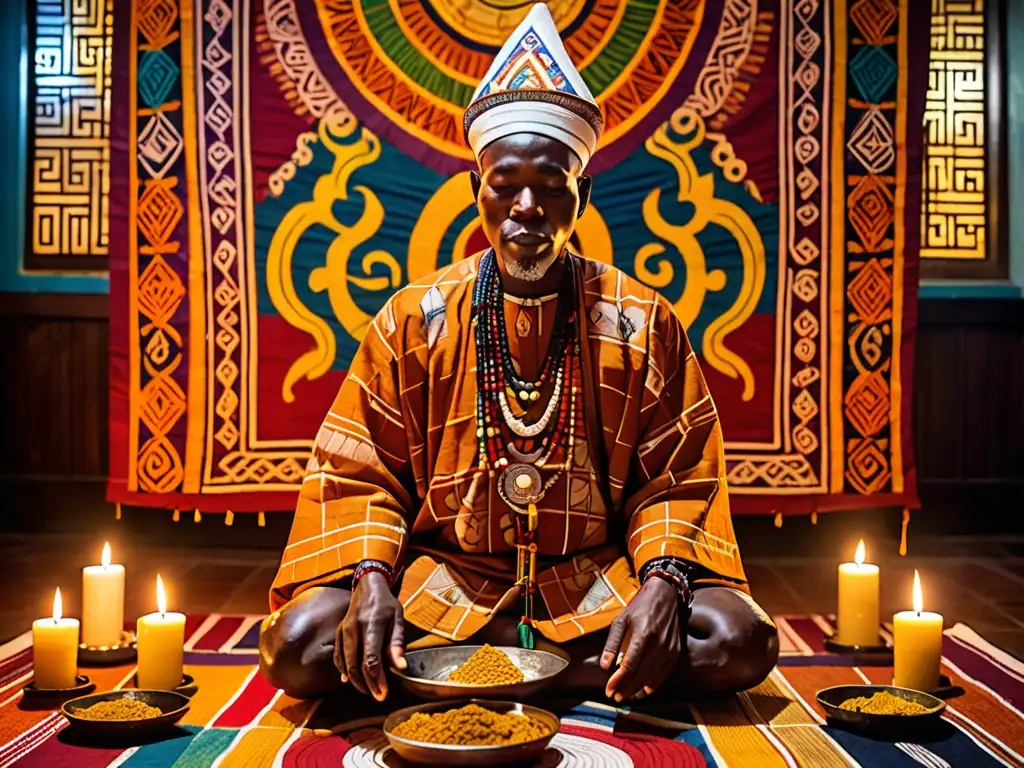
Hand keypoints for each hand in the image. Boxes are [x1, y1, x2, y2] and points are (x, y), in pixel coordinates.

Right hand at [335, 572, 406, 700]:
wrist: (368, 586)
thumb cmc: (386, 604)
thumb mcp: (398, 619)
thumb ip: (397, 644)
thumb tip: (401, 667)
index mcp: (372, 625)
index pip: (371, 659)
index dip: (377, 680)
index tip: (384, 693)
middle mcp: (354, 629)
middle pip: (355, 665)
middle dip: (366, 685)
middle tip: (377, 696)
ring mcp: (343, 630)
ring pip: (345, 663)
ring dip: (355, 680)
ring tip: (368, 690)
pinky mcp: (338, 632)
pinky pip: (337, 656)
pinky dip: (343, 670)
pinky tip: (350, 679)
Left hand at [600, 577, 683, 700]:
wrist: (666, 595)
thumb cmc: (640, 607)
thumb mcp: (621, 620)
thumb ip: (612, 643)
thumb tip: (604, 666)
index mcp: (643, 635)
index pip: (629, 665)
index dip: (618, 681)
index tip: (608, 690)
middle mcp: (659, 644)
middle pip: (640, 674)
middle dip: (625, 688)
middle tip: (613, 697)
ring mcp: (669, 650)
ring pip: (652, 677)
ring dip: (637, 689)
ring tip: (624, 697)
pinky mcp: (676, 653)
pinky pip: (663, 674)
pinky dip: (652, 685)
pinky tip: (643, 691)